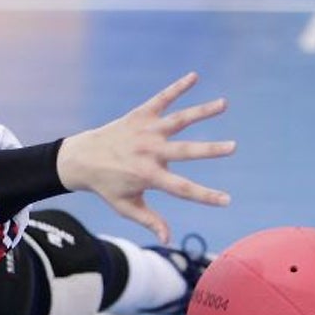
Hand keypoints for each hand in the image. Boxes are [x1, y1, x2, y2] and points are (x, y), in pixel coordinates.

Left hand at [56, 72, 235, 243]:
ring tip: (224, 104)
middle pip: (185, 151)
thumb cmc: (107, 185)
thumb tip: (168, 238)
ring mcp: (145, 131)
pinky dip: (177, 88)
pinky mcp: (140, 115)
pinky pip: (161, 99)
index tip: (227, 200)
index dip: (205, 196)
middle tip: (233, 146)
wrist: (81, 159)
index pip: (182, 189)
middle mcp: (149, 152)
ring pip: (178, 120)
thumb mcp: (126, 206)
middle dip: (210, 150)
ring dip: (201, 111)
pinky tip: (194, 76)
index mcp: (148, 176)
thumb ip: (149, 220)